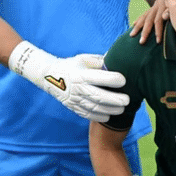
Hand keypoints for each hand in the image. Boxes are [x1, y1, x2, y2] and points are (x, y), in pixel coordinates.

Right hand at [8, 42, 128, 121]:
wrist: (49, 76)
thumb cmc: (72, 66)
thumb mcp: (84, 59)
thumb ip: (101, 61)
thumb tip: (119, 59)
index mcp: (81, 75)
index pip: (99, 78)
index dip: (113, 79)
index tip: (123, 80)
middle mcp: (78, 88)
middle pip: (98, 96)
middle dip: (115, 100)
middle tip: (127, 100)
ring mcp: (74, 99)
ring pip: (94, 108)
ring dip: (110, 110)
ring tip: (122, 109)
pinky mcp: (72, 107)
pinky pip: (87, 114)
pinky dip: (99, 117)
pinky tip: (109, 116)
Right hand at [129, 0, 168, 43]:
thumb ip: (170, 11)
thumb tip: (164, 16)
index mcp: (162, 6)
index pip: (158, 21)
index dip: (158, 31)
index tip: (158, 41)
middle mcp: (156, 6)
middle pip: (148, 20)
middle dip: (144, 32)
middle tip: (141, 42)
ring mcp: (153, 7)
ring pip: (143, 17)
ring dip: (137, 27)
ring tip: (131, 35)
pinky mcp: (152, 7)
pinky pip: (143, 14)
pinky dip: (139, 20)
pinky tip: (134, 25)